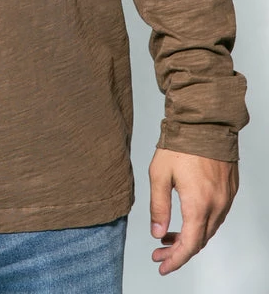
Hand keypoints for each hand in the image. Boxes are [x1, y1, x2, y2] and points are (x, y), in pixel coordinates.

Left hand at [149, 148, 237, 274]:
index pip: (189, 244)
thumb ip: (158, 206)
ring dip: (190, 237)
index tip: (162, 265)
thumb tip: (157, 233)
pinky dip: (201, 224)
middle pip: (200, 241)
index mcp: (198, 204)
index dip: (175, 260)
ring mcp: (226, 198)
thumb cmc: (181, 144)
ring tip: (168, 236)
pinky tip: (186, 219)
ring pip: (209, 229)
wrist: (205, 122)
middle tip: (160, 252)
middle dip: (179, 251)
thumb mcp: (159, 174)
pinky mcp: (230, 190)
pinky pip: (216, 216)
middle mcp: (216, 205)